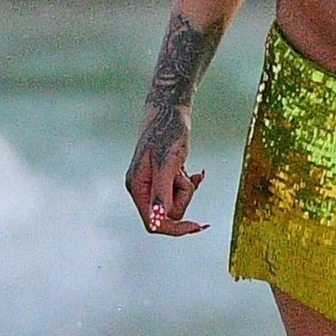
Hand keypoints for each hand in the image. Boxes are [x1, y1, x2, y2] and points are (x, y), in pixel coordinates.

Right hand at [125, 105, 208, 235]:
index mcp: (137, 187)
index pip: (154, 223)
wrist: (169, 107)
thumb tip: (157, 221)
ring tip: (184, 167)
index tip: (198, 225)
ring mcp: (152, 182)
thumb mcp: (168, 163)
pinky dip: (189, 183)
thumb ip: (162, 193)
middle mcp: (142, 187)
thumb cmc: (167, 131)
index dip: (175, 228)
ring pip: (176, 201)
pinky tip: (195, 171)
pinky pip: (180, 190)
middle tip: (185, 176)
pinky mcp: (164, 175)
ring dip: (186, 187)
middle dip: (183, 197)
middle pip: (168, 213)